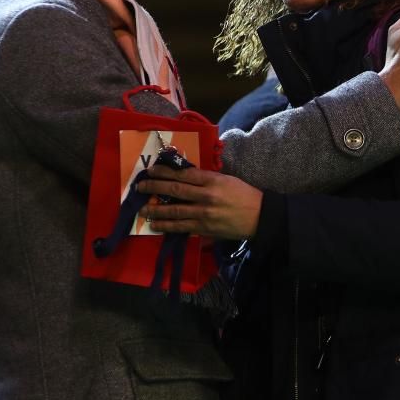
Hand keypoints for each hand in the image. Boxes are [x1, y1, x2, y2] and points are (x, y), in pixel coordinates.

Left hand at [136, 165, 262, 239]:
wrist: (259, 216)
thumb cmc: (243, 194)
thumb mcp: (226, 179)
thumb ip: (206, 178)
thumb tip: (183, 176)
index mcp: (212, 180)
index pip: (183, 173)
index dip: (165, 171)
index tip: (152, 170)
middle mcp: (206, 195)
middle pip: (175, 189)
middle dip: (155, 187)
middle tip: (140, 186)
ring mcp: (204, 213)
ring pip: (175, 210)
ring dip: (156, 210)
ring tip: (142, 210)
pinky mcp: (205, 228)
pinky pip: (182, 227)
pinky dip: (168, 226)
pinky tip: (156, 225)